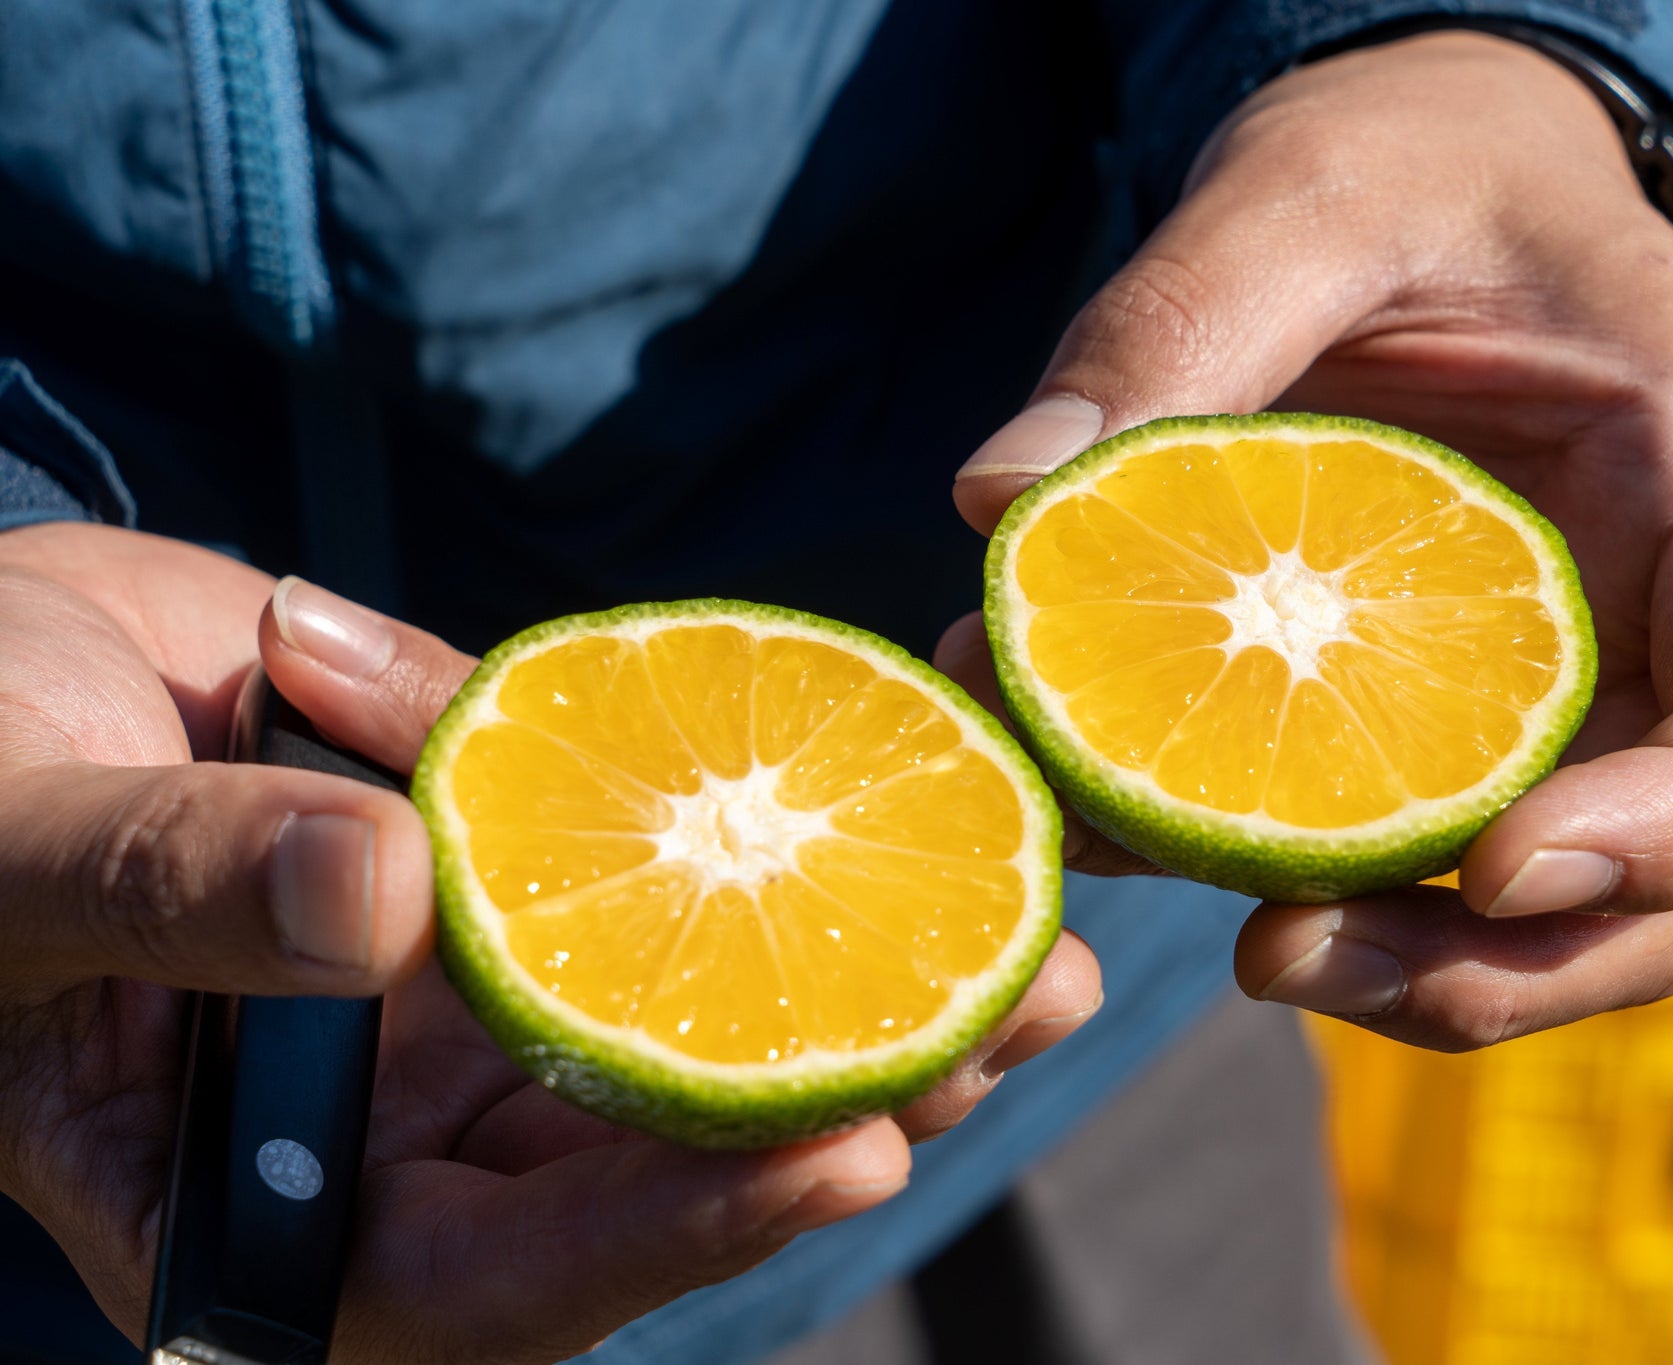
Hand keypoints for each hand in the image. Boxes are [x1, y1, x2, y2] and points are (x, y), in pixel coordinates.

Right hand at [0, 523, 1099, 1361]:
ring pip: (678, 1015)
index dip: (668, 1231)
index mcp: (258, 1212)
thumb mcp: (1, 851)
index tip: (847, 1150)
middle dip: (837, 1096)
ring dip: (850, 973)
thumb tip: (383, 895)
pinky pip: (637, 859)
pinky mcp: (501, 874)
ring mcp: (460, 1002)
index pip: (489, 1276)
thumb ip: (166, 884)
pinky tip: (898, 790)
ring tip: (1030, 927)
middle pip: (637, 1156)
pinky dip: (747, 833)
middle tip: (1015, 1021)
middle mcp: (391, 1129)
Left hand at [949, 32, 1672, 1050]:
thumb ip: (1181, 321)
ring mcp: (1555, 695)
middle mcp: (1660, 630)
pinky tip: (1120, 832)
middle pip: (1661, 886)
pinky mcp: (1434, 719)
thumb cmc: (1414, 161)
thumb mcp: (1309, 191)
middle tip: (1280, 957)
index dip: (1672, 833)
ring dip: (1386, 964)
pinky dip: (1268, 871)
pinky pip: (1388, 844)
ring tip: (1215, 943)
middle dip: (1491, 963)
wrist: (1414, 179)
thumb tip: (1000, 497)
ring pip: (1532, 916)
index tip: (1499, 868)